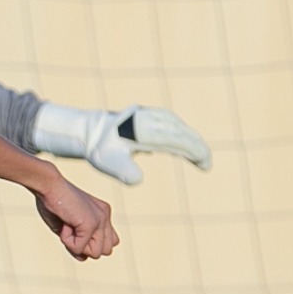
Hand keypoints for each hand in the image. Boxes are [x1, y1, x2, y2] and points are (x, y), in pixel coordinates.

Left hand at [32, 100, 213, 188]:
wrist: (86, 132)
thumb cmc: (100, 150)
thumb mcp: (109, 163)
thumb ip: (124, 171)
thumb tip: (138, 179)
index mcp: (142, 130)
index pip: (176, 139)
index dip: (194, 150)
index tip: (205, 165)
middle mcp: (146, 118)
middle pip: (179, 130)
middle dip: (195, 145)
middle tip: (206, 163)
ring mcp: (145, 114)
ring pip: (175, 124)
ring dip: (189, 137)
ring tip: (198, 154)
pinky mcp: (144, 114)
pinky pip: (168, 121)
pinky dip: (179, 131)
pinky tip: (183, 143)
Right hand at [33, 169, 117, 260]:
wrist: (48, 184)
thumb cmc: (52, 201)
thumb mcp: (67, 226)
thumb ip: (78, 242)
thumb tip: (83, 258)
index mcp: (102, 214)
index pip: (107, 242)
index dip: (90, 243)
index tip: (73, 229)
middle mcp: (105, 217)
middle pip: (105, 251)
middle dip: (86, 246)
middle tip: (70, 229)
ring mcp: (100, 220)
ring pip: (96, 253)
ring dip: (76, 245)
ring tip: (67, 226)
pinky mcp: (91, 224)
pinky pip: (79, 248)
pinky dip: (67, 241)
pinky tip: (64, 223)